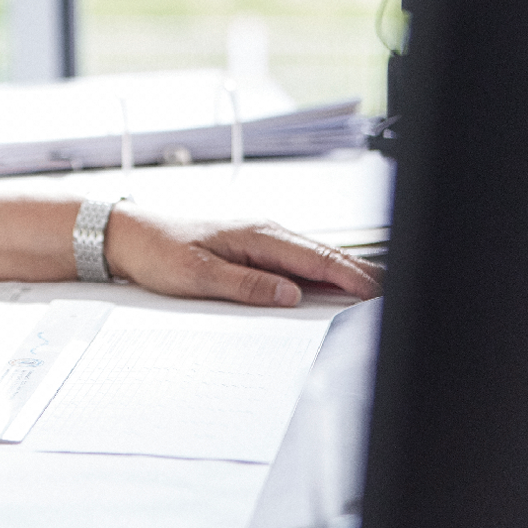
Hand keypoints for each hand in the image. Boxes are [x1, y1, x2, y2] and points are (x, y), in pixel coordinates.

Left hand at [106, 209, 382, 307]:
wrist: (127, 235)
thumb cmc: (157, 251)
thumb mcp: (197, 275)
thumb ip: (246, 285)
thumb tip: (290, 295)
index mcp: (255, 235)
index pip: (316, 257)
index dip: (351, 276)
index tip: (380, 292)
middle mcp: (263, 232)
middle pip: (324, 255)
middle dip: (362, 273)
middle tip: (400, 294)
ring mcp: (259, 239)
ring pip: (313, 258)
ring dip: (345, 273)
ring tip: (379, 293)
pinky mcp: (252, 249)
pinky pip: (297, 262)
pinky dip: (322, 273)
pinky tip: (334, 287)